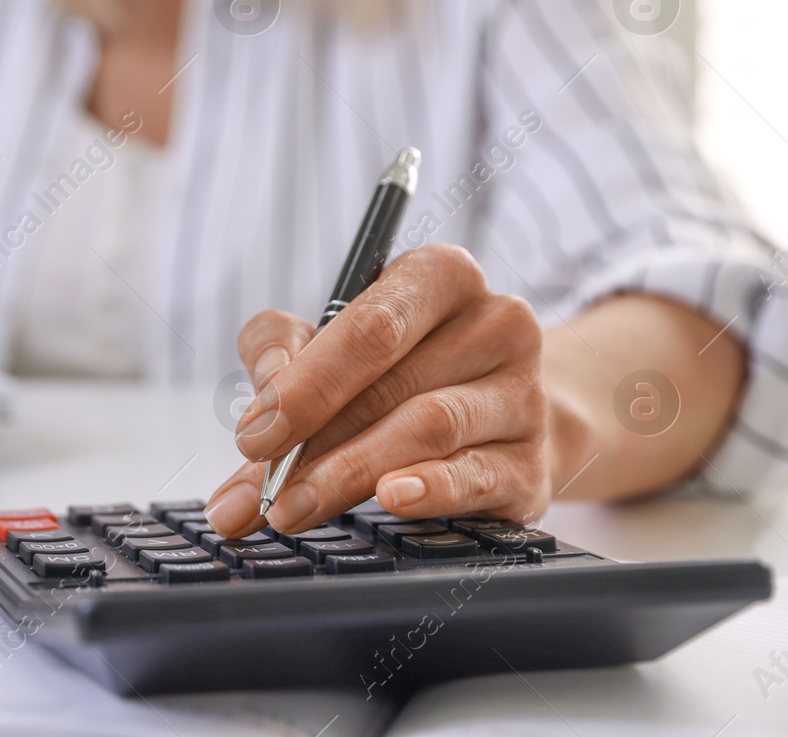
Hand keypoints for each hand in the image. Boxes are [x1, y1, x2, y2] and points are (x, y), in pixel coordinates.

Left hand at [204, 244, 549, 538]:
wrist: (501, 423)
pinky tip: (392, 499)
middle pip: (389, 384)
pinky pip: (476, 476)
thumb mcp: (333, 338)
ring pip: (427, 428)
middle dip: (311, 445)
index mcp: (440, 276)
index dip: (305, 385)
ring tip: (292, 510)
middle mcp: (494, 324)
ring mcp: (523, 394)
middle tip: (258, 493)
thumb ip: (280, 351)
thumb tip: (257, 417)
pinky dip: (430, 489)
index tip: (254, 436)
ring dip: (348, 475)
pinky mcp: (533, 463)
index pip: (370, 326)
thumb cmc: (400, 370)